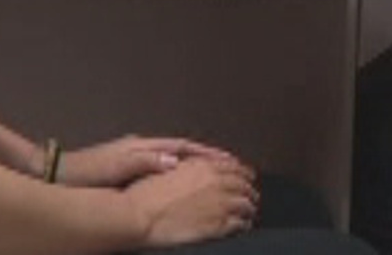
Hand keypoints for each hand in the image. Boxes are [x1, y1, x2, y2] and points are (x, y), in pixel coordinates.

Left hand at [58, 135, 241, 188]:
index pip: (183, 146)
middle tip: (229, 165)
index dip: (206, 153)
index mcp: (142, 146)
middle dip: (205, 156)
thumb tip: (175, 160)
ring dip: (192, 162)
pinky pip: (160, 164)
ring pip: (172, 155)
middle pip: (181, 148)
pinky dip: (176, 168)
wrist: (57, 174)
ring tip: (212, 171)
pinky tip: (180, 178)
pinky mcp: (126, 164)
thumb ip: (146, 162)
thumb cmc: (86, 172)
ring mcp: (133, 154)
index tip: (228, 159)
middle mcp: (140, 146)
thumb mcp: (117, 167)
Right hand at [124, 156, 259, 247]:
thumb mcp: (166, 169)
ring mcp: (219, 204)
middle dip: (249, 189)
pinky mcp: (217, 225)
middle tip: (252, 193)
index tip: (247, 174)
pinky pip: (239, 224)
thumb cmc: (145, 194)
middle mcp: (215, 182)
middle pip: (243, 184)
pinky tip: (243, 226)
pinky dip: (244, 224)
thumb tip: (198, 167)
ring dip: (249, 207)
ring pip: (245, 204)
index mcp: (203, 167)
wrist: (139, 215)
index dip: (242, 171)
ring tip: (250, 211)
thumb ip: (188, 167)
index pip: (233, 166)